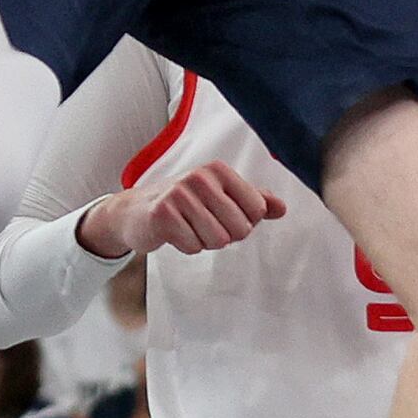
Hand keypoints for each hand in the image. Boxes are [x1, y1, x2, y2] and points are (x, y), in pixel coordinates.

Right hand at [81, 166, 286, 261]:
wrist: (135, 211)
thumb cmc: (184, 203)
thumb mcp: (220, 196)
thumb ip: (254, 201)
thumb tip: (282, 208)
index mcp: (219, 170)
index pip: (257, 209)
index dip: (243, 222)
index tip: (222, 215)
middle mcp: (200, 177)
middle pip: (240, 229)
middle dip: (224, 235)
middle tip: (202, 224)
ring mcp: (179, 194)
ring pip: (217, 240)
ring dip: (204, 241)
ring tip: (188, 227)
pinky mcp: (162, 215)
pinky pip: (193, 247)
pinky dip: (186, 247)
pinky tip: (174, 233)